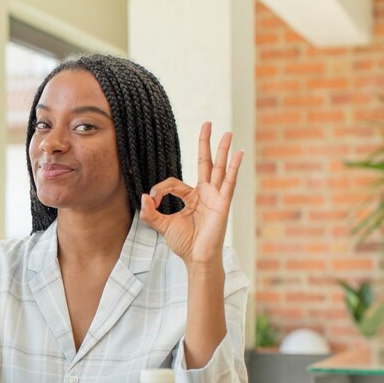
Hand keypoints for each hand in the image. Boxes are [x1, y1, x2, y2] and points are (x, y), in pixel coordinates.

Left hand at [139, 122, 243, 266]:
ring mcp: (216, 196)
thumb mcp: (163, 226)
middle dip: (205, 143)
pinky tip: (238, 153)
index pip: (173, 183)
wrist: (197, 259)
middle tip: (208, 123)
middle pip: (205, 162)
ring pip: (219, 168)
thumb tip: (144, 197)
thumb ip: (151, 213)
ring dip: (222, 150)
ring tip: (227, 132)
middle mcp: (205, 193)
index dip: (160, 190)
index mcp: (191, 197)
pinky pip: (229, 181)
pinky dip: (234, 167)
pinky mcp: (223, 203)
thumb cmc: (185, 244)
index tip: (152, 202)